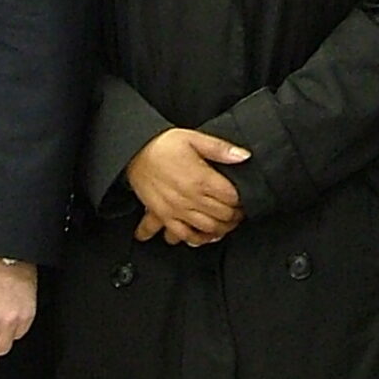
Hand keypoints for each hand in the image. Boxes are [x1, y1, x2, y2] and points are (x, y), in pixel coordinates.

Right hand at [127, 129, 248, 245]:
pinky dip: (197, 239)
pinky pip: (183, 235)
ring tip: (226, 223)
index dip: (242, 199)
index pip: (232, 198)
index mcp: (200, 179)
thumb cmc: (163, 145)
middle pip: (222, 215)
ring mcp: (176, 210)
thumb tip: (243, 156)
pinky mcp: (164, 216)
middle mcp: (189, 197)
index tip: (244, 198)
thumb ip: (220, 149)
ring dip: (221, 229)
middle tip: (239, 212)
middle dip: (235, 215)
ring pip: (207, 229)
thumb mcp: (194, 138)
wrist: (134, 152)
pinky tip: (204, 236)